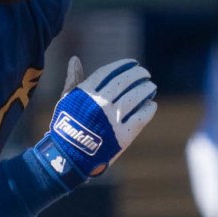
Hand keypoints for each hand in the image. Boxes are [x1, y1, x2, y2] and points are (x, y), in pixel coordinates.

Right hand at [36, 55, 157, 183]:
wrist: (68, 157)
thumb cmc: (66, 127)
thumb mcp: (66, 101)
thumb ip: (74, 79)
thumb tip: (75, 59)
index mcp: (86, 92)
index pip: (109, 72)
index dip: (124, 65)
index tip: (133, 63)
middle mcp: (101, 103)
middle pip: (125, 81)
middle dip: (138, 74)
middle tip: (145, 73)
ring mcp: (113, 119)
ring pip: (137, 96)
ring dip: (147, 88)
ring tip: (151, 86)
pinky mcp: (123, 135)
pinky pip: (142, 116)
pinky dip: (149, 108)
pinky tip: (151, 104)